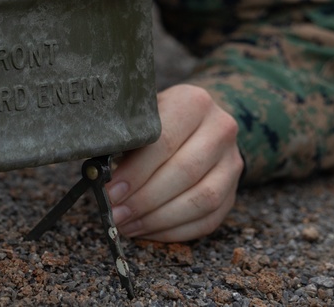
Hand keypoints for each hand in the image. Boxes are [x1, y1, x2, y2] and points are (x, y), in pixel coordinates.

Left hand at [105, 84, 243, 241]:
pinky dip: (175, 231)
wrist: (196, 122)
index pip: (164, 142)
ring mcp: (232, 162)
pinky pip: (208, 220)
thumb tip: (100, 175)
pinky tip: (148, 231)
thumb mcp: (141, 118)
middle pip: (185, 172)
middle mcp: (220, 129)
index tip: (112, 191)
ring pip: (202, 200)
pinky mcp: (234, 191)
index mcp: (193, 102)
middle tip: (116, 214)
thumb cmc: (157, 121)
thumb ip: (126, 140)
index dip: (136, 172)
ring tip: (128, 225)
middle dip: (145, 200)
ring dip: (160, 219)